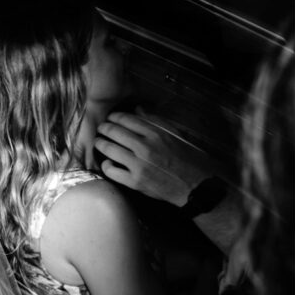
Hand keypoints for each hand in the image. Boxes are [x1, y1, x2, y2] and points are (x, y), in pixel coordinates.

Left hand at [94, 110, 215, 206]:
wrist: (196, 185)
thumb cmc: (188, 158)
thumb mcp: (176, 134)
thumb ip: (156, 121)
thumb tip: (138, 109)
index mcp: (156, 133)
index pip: (127, 119)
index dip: (114, 116)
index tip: (110, 118)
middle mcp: (146, 147)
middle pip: (114, 132)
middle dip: (104, 128)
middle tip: (100, 129)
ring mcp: (139, 165)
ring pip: (109, 149)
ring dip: (100, 144)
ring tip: (98, 142)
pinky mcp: (135, 181)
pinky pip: (111, 170)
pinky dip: (106, 165)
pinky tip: (107, 162)